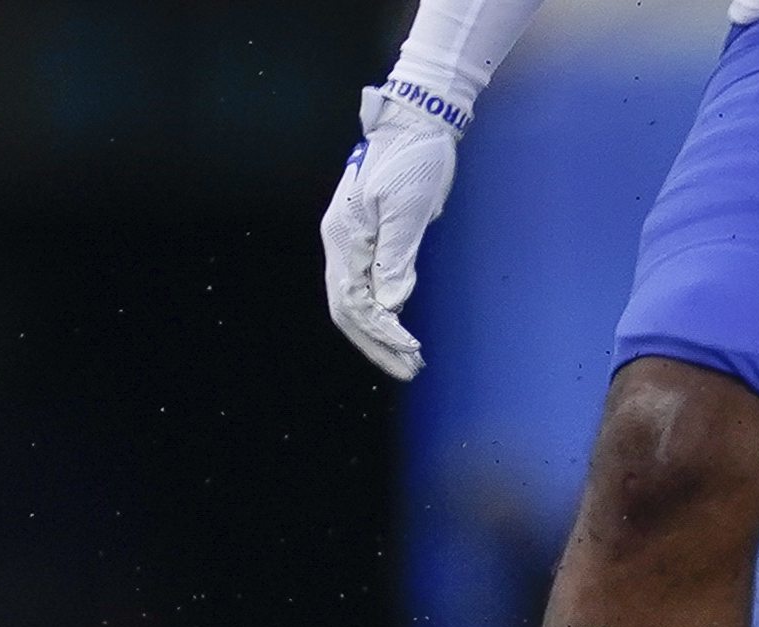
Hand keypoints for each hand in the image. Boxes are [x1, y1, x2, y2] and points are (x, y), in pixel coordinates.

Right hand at [321, 83, 461, 379]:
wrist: (416, 124)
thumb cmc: (413, 160)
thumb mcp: (408, 209)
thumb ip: (397, 258)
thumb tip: (391, 304)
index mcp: (345, 238)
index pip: (353, 302)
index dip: (379, 332)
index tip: (410, 349)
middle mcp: (342, 244)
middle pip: (349, 311)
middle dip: (378, 344)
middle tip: (411, 369)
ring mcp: (354, 243)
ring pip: (357, 303)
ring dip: (382, 335)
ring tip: (412, 360)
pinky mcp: (370, 241)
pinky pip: (368, 289)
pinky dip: (385, 315)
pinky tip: (402, 330)